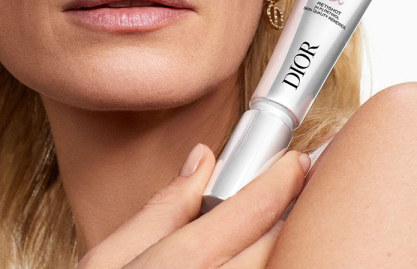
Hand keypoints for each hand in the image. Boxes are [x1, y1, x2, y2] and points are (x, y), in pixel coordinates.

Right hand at [77, 144, 310, 267]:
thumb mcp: (107, 260)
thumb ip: (160, 209)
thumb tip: (200, 159)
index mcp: (177, 267)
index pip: (244, 213)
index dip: (277, 182)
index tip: (296, 163)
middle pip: (272, 247)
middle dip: (296, 212)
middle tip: (309, 188)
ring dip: (289, 246)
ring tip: (295, 223)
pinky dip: (273, 267)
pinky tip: (270, 256)